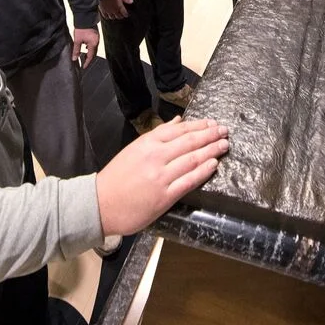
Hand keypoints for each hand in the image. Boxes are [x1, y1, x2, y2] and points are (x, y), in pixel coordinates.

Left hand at [71, 27, 98, 68]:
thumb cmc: (81, 28)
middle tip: (84, 62)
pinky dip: (89, 47)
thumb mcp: (77, 40)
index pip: (90, 56)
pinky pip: (93, 44)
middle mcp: (97, 41)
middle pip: (93, 53)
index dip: (87, 62)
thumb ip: (76, 50)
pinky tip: (85, 46)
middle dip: (89, 58)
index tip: (84, 67)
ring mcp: (97, 38)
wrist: (85, 17)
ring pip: (93, 48)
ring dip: (89, 52)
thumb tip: (74, 58)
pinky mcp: (95, 34)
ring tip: (83, 55)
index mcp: (93, 43)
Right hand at [96, 118, 229, 236]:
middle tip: (225, 131)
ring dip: (211, 150)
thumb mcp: (134, 149)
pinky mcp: (165, 196)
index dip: (199, 125)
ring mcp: (161, 177)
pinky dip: (203, 171)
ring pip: (193, 159)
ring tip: (224, 145)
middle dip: (210, 135)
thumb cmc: (116, 177)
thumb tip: (178, 121)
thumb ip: (157, 135)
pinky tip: (214, 164)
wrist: (100, 203)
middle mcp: (156, 156)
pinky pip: (189, 181)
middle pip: (190, 142)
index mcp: (148, 143)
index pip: (179, 129)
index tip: (212, 123)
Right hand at [99, 0, 132, 20]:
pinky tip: (108, 15)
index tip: (127, 14)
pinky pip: (105, 16)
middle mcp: (114, 10)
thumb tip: (131, 1)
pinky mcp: (103, 10)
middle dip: (121, 16)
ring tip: (115, 15)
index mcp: (119, 7)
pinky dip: (107, 17)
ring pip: (112, 17)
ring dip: (114, 16)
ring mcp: (108, 11)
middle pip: (119, 17)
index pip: (124, 14)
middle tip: (121, 14)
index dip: (126, 14)